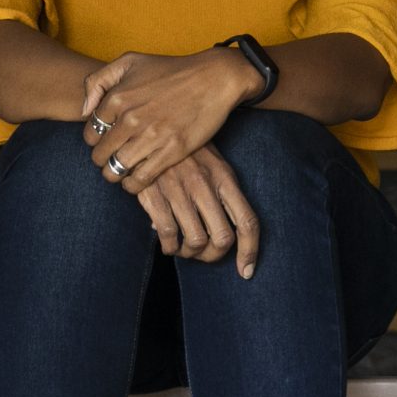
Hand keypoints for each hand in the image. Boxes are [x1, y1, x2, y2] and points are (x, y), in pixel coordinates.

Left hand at [80, 48, 255, 195]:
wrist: (213, 78)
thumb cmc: (171, 69)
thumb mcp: (129, 61)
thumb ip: (98, 81)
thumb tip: (84, 111)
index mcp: (117, 98)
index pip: (90, 133)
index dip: (96, 140)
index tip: (107, 140)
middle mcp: (130, 119)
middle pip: (100, 155)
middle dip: (104, 159)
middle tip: (114, 157)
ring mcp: (150, 137)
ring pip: (116, 170)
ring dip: (115, 174)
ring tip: (122, 170)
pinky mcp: (171, 152)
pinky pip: (140, 179)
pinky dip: (133, 185)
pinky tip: (136, 180)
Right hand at [129, 144, 259, 277]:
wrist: (147, 125)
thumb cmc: (183, 149)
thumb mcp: (212, 163)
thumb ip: (221, 193)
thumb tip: (221, 231)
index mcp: (224, 178)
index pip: (247, 222)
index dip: (250, 252)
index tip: (245, 271)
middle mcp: (206, 185)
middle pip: (222, 239)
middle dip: (212, 256)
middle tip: (201, 254)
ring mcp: (180, 190)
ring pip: (195, 241)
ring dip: (189, 253)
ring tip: (181, 248)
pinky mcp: (155, 194)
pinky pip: (168, 235)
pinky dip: (169, 246)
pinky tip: (166, 242)